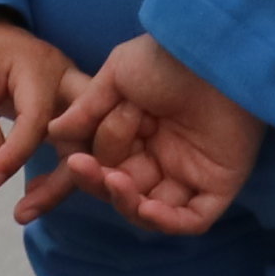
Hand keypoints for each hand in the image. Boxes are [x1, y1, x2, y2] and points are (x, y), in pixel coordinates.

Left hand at [0, 10, 86, 195]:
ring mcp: (69, 97)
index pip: (39, 118)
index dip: (17, 154)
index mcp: (38, 67)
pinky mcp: (65, 112)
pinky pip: (72, 145)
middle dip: (67, 175)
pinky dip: (58, 172)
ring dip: (62, 182)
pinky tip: (33, 194)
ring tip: (25, 213)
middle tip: (27, 211)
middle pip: (84, 132)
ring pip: (83, 145)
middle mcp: (66, 81)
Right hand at [36, 33, 266, 235]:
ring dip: (127, 203)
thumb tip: (55, 132)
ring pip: (152, 209)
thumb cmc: (168, 58)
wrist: (214, 54)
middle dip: (101, 182)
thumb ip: (87, 109)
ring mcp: (191, 172)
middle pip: (124, 188)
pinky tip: (145, 207)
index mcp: (142, 131)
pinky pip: (191, 219)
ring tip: (115, 180)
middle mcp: (164, 154)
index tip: (73, 158)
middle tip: (86, 165)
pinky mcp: (219, 185)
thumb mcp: (118, 75)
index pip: (108, 165)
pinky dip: (166, 222)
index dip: (89, 169)